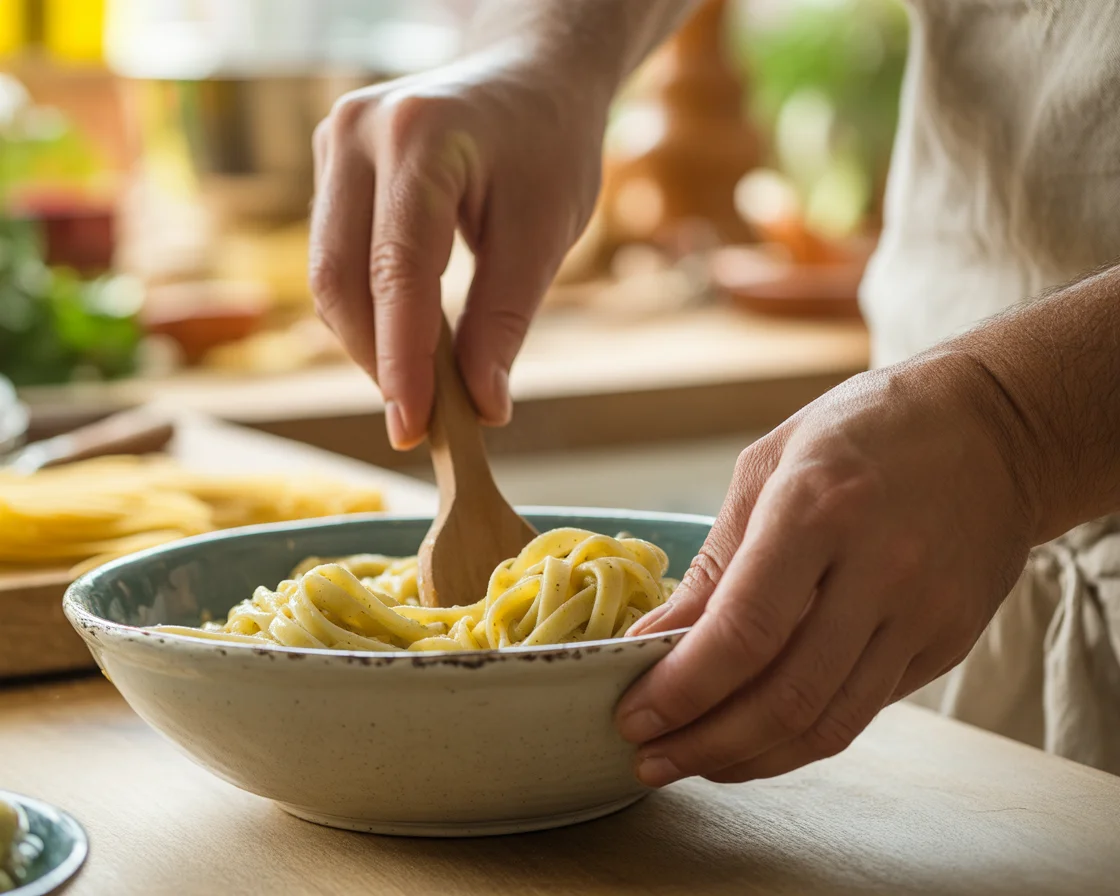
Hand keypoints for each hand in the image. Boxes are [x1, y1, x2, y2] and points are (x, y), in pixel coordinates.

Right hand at [309, 48, 607, 447]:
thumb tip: (482, 406)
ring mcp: (335, 143)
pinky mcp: (332, 164)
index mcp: (420, 137)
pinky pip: (334, 256)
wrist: (533, 78)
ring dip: (368, 340)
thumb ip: (506, 319)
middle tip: (419, 421)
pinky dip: (368, 309)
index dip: (402, 359)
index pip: (398, 269)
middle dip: (377, 358)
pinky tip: (405, 340)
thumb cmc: (549, 146)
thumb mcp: (546, 233)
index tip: (413, 426)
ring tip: (419, 387)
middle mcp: (358, 132)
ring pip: (328, 274)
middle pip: (340, 277)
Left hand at [617, 352, 1038, 785]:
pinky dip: (801, 737)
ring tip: (694, 763)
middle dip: (705, 744)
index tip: (635, 716)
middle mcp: (879, 568)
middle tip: (650, 758)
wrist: (994, 428)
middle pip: (785, 696)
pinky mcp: (947, 642)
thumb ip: (716, 561)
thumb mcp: (770, 465)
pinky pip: (864, 710)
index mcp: (819, 508)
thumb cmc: (866, 429)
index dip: (683, 690)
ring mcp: (923, 613)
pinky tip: (756, 736)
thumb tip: (655, 640)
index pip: (744, 630)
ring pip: (829, 724)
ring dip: (750, 759)